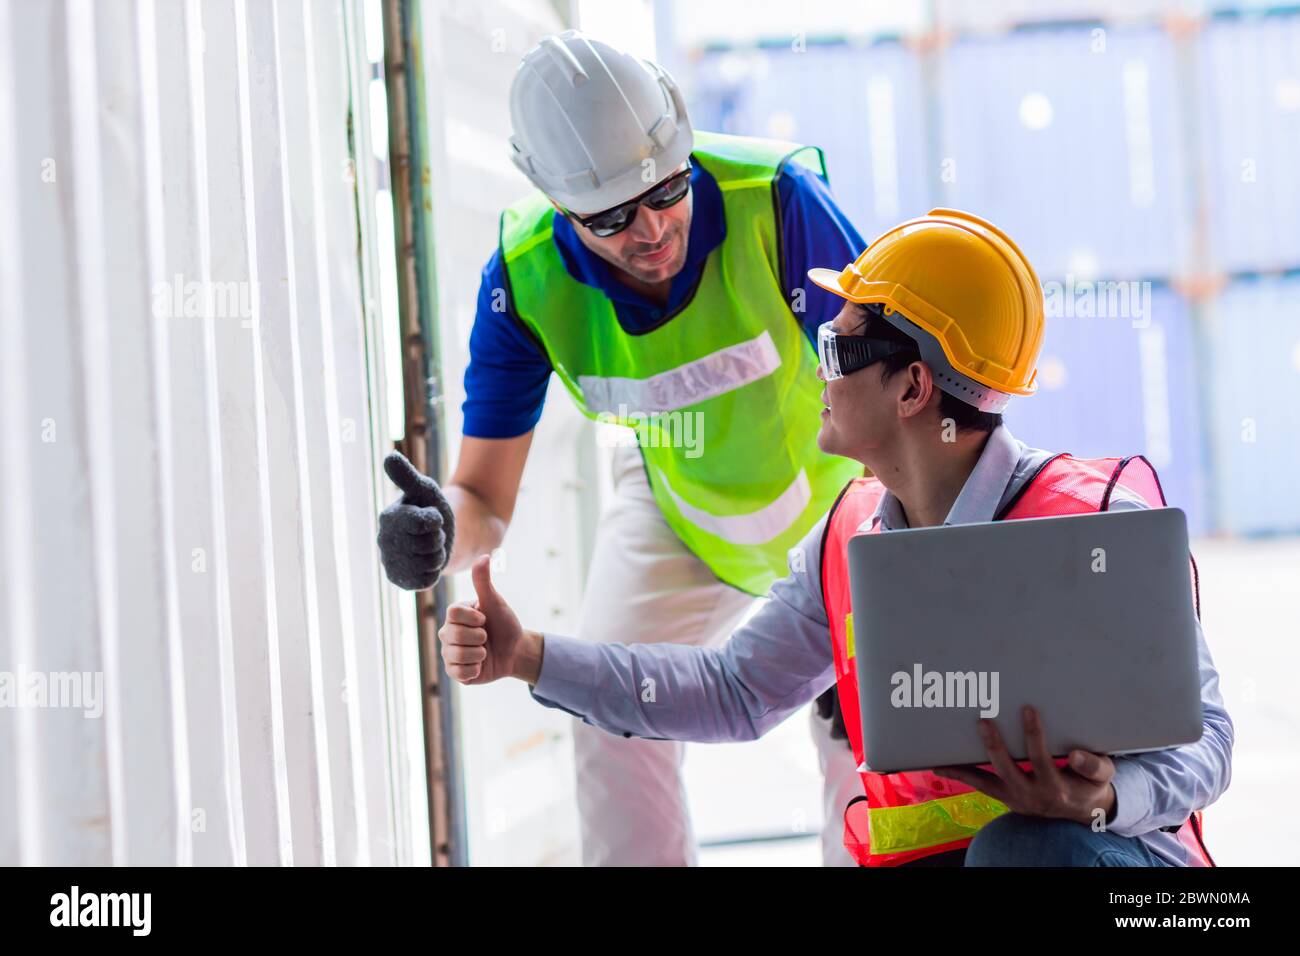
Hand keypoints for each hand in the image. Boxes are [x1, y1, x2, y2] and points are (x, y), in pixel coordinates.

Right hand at [377, 451, 455, 589]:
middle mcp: (384, 540)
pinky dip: (434, 571)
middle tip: (431, 533)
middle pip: (429, 544)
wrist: (436, 535)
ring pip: (431, 562)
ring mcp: (390, 562)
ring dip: (438, 554)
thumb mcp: (424, 489)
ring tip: (429, 547)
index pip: (425, 523)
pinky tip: (426, 563)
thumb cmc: (429, 507)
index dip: (436, 520)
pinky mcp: (398, 580)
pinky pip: (427, 580)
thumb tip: (389, 457)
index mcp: (390, 517)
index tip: (431, 516)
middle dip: (438, 538)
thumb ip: (407, 476)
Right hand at [438, 555, 534, 684]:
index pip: (453, 613)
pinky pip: (458, 673)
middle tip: (486, 637)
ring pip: (457, 654)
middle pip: (454, 634)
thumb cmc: (504, 623)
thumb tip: (483, 556)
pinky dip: (475, 670)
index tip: (485, 618)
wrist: (515, 651)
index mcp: (454, 614)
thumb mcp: (495, 601)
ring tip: (484, 651)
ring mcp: (449, 652)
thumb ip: (484, 581)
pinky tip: (480, 665)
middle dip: (480, 637)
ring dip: (479, 654)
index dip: (474, 618)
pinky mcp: (454, 671)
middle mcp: (446, 632)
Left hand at [935, 706, 1116, 827]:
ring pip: (987, 781)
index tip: (1028, 709)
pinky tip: (939, 764)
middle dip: (995, 745)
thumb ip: (1094, 766)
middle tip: (983, 720)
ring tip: (947, 751)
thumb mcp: (1103, 776)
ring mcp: (1014, 798)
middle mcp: (1031, 795)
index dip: (1034, 736)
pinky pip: (979, 785)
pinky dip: (959, 775)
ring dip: (966, 766)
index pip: (1041, 759)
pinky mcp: (1003, 796)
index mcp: (1056, 788)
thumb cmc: (1090, 784)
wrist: (1082, 810)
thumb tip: (1076, 755)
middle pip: (1008, 769)